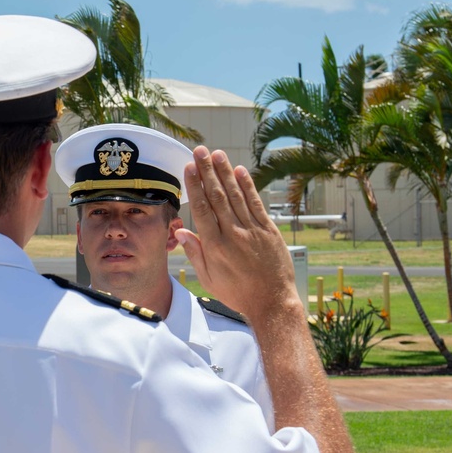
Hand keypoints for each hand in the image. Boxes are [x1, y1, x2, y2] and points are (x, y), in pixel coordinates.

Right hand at [175, 146, 297, 318]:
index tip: (189, 168)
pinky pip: (256, 203)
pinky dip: (247, 186)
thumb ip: (195, 253)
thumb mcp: (209, 278)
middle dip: (207, 171)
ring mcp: (252, 230)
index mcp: (215, 246)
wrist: (271, 302)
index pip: (202, 209)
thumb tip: (180, 232)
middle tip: (200, 151)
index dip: (195, 186)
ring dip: (225, 173)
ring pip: (235, 196)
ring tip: (217, 154)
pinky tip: (240, 171)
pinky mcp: (268, 230)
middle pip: (217, 197)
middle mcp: (233, 234)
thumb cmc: (238, 293)